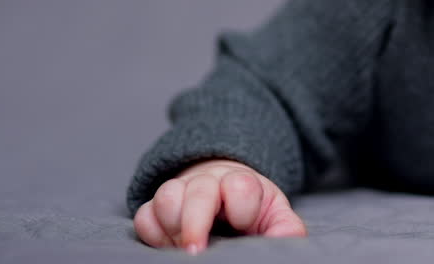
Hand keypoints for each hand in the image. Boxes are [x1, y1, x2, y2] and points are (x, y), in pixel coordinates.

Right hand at [133, 158, 306, 252]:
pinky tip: (168, 246)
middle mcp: (209, 181)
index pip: (240, 186)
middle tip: (196, 252)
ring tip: (183, 247)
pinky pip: (144, 215)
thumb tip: (288, 238)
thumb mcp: (274, 215)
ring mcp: (180, 190)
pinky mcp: (157, 205)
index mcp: (241, 182)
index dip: (242, 209)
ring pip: (166, 196)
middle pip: (197, 190)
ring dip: (172, 225)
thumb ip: (284, 227)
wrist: (224, 191)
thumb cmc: (251, 210)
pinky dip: (152, 233)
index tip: (243, 225)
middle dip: (194, 222)